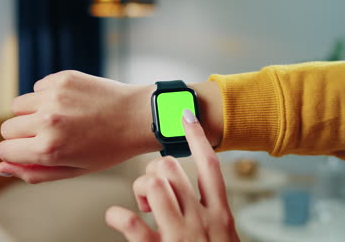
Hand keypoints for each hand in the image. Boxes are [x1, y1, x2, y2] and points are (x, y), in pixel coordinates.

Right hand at [0, 70, 158, 182]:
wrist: (138, 116)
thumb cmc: (109, 148)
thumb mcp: (75, 170)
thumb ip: (35, 172)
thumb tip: (0, 166)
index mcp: (48, 149)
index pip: (4, 149)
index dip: (16, 152)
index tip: (31, 150)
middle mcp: (47, 121)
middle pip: (7, 127)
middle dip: (21, 134)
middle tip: (49, 135)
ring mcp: (54, 96)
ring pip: (18, 105)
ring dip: (32, 113)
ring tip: (59, 118)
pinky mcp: (62, 78)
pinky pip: (37, 88)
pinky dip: (47, 96)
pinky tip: (71, 103)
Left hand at [105, 109, 238, 241]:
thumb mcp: (228, 237)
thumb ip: (216, 219)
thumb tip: (201, 205)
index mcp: (221, 216)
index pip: (210, 166)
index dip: (197, 137)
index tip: (185, 115)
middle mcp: (202, 220)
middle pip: (173, 168)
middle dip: (155, 168)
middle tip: (152, 184)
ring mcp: (181, 235)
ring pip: (154, 185)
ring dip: (140, 188)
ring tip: (142, 203)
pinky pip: (132, 223)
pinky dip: (117, 215)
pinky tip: (116, 217)